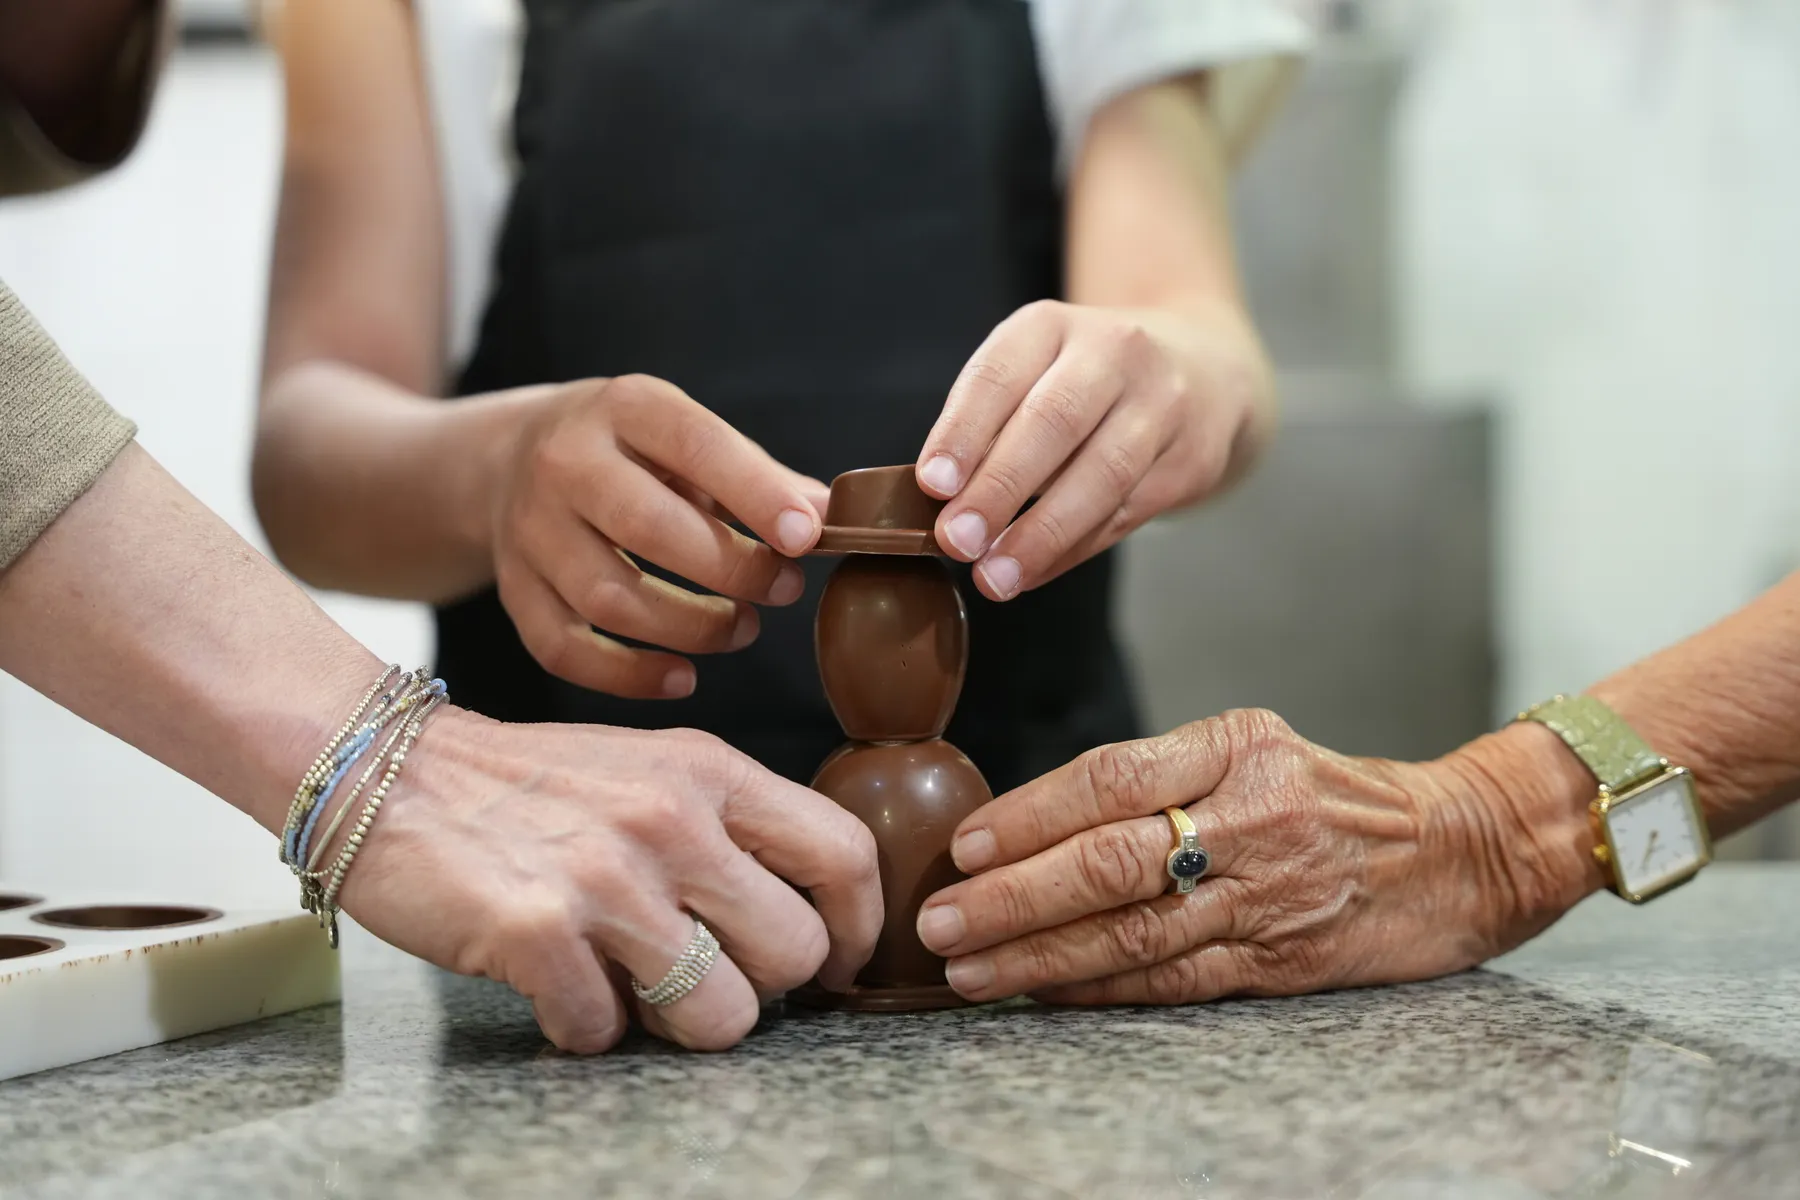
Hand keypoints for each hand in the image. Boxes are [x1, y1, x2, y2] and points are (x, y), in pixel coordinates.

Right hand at [339, 708, 881, 1051]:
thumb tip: (803, 914)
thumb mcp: (650, 769)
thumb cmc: (528, 785)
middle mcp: (673, 820)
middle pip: (796, 954)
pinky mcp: (537, 930)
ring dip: (675, 1024)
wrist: (387, 769)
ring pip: (720, 1014)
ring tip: (625, 984)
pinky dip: (581, 1027)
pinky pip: (604, 1032)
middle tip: (704, 976)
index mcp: (711, 773)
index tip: (834, 961)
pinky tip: (554, 985)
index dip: (858, 926)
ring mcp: (607, 876)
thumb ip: (727, 826)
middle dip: (759, 987)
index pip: (845, 854)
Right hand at [488, 374, 830, 698]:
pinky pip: (565, 648)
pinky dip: (628, 675)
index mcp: (624, 408)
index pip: (696, 448)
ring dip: (691, 627)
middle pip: (648, 528)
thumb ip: (756, 476)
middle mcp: (565, 464)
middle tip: (783, 589)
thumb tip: (829, 518)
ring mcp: (530, 530)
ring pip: (608, 597)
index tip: (808, 537)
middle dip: (730, 569)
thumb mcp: (685, 436)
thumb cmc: (630, 452)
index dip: (756, 495)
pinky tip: (683, 677)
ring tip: (743, 629)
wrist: (510, 458)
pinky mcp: (513, 590)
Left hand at [914, 300, 1272, 601]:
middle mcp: (1115, 351)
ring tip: (993, 577)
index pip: (1001, 373)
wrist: (1204, 368)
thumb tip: (940, 500)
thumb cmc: (1087, 380)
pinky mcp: (1191, 457)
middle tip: (956, 539)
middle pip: (1055, 421)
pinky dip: (1073, 548)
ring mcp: (1163, 403)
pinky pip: (1127, 512)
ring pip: (1101, 473)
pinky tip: (1032, 572)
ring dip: (1041, 534)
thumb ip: (987, 423)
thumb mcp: (1033, 370)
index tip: (932, 484)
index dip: (964, 430)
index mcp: (1053, 325)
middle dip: (1000, 487)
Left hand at [914, 709, 1598, 1004]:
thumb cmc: (1333, 794)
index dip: (1030, 815)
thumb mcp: (1255, 748)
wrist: (1461, 849)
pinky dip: (1101, 987)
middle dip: (1013, 896)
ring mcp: (1270, 894)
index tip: (965, 845)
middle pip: (1110, 860)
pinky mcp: (1283, 960)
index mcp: (1238, 745)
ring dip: (1038, 954)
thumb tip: (1031, 820)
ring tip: (967, 969)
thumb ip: (1159, 775)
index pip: (1111, 778)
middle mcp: (1252, 815)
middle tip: (940, 919)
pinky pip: (1173, 978)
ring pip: (1132, 930)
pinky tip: (1044, 991)